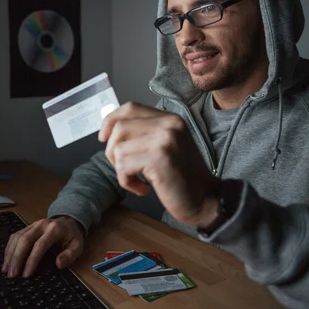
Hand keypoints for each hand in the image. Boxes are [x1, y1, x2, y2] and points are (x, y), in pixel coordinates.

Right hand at [1, 216, 83, 277]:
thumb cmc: (72, 236)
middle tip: (12, 274)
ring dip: (10, 254)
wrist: (68, 221)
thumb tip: (59, 264)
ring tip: (6, 270)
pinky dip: (9, 248)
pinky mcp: (27, 227)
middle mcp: (41, 225)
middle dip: (17, 258)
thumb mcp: (78, 246)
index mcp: (54, 229)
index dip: (32, 260)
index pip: (40, 245)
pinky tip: (7, 260)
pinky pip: (15, 236)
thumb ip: (70, 255)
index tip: (26, 274)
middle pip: (25, 240)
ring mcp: (32, 225)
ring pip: (17, 237)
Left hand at [99, 102, 219, 226]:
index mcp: (170, 118)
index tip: (104, 138)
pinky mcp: (159, 157)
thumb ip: (145, 133)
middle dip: (113, 152)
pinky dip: (127, 181)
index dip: (111, 121)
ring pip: (118, 148)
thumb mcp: (166, 146)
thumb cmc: (182, 178)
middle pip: (119, 128)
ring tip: (137, 180)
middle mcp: (169, 124)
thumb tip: (109, 130)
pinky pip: (123, 165)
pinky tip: (143, 188)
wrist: (205, 201)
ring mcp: (165, 139)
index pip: (130, 107)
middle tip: (126, 169)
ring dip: (121, 170)